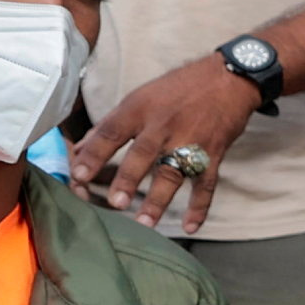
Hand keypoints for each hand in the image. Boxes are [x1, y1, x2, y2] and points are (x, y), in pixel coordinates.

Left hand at [70, 54, 264, 231]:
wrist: (227, 79)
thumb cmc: (178, 88)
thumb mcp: (140, 97)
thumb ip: (113, 124)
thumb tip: (82, 147)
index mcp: (140, 108)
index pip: (112, 132)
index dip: (94, 153)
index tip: (78, 174)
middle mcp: (164, 124)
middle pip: (143, 153)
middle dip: (128, 178)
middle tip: (116, 202)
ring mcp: (191, 140)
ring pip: (173, 172)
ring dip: (159, 199)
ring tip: (144, 222)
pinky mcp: (214, 153)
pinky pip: (207, 184)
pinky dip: (200, 206)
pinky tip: (190, 226)